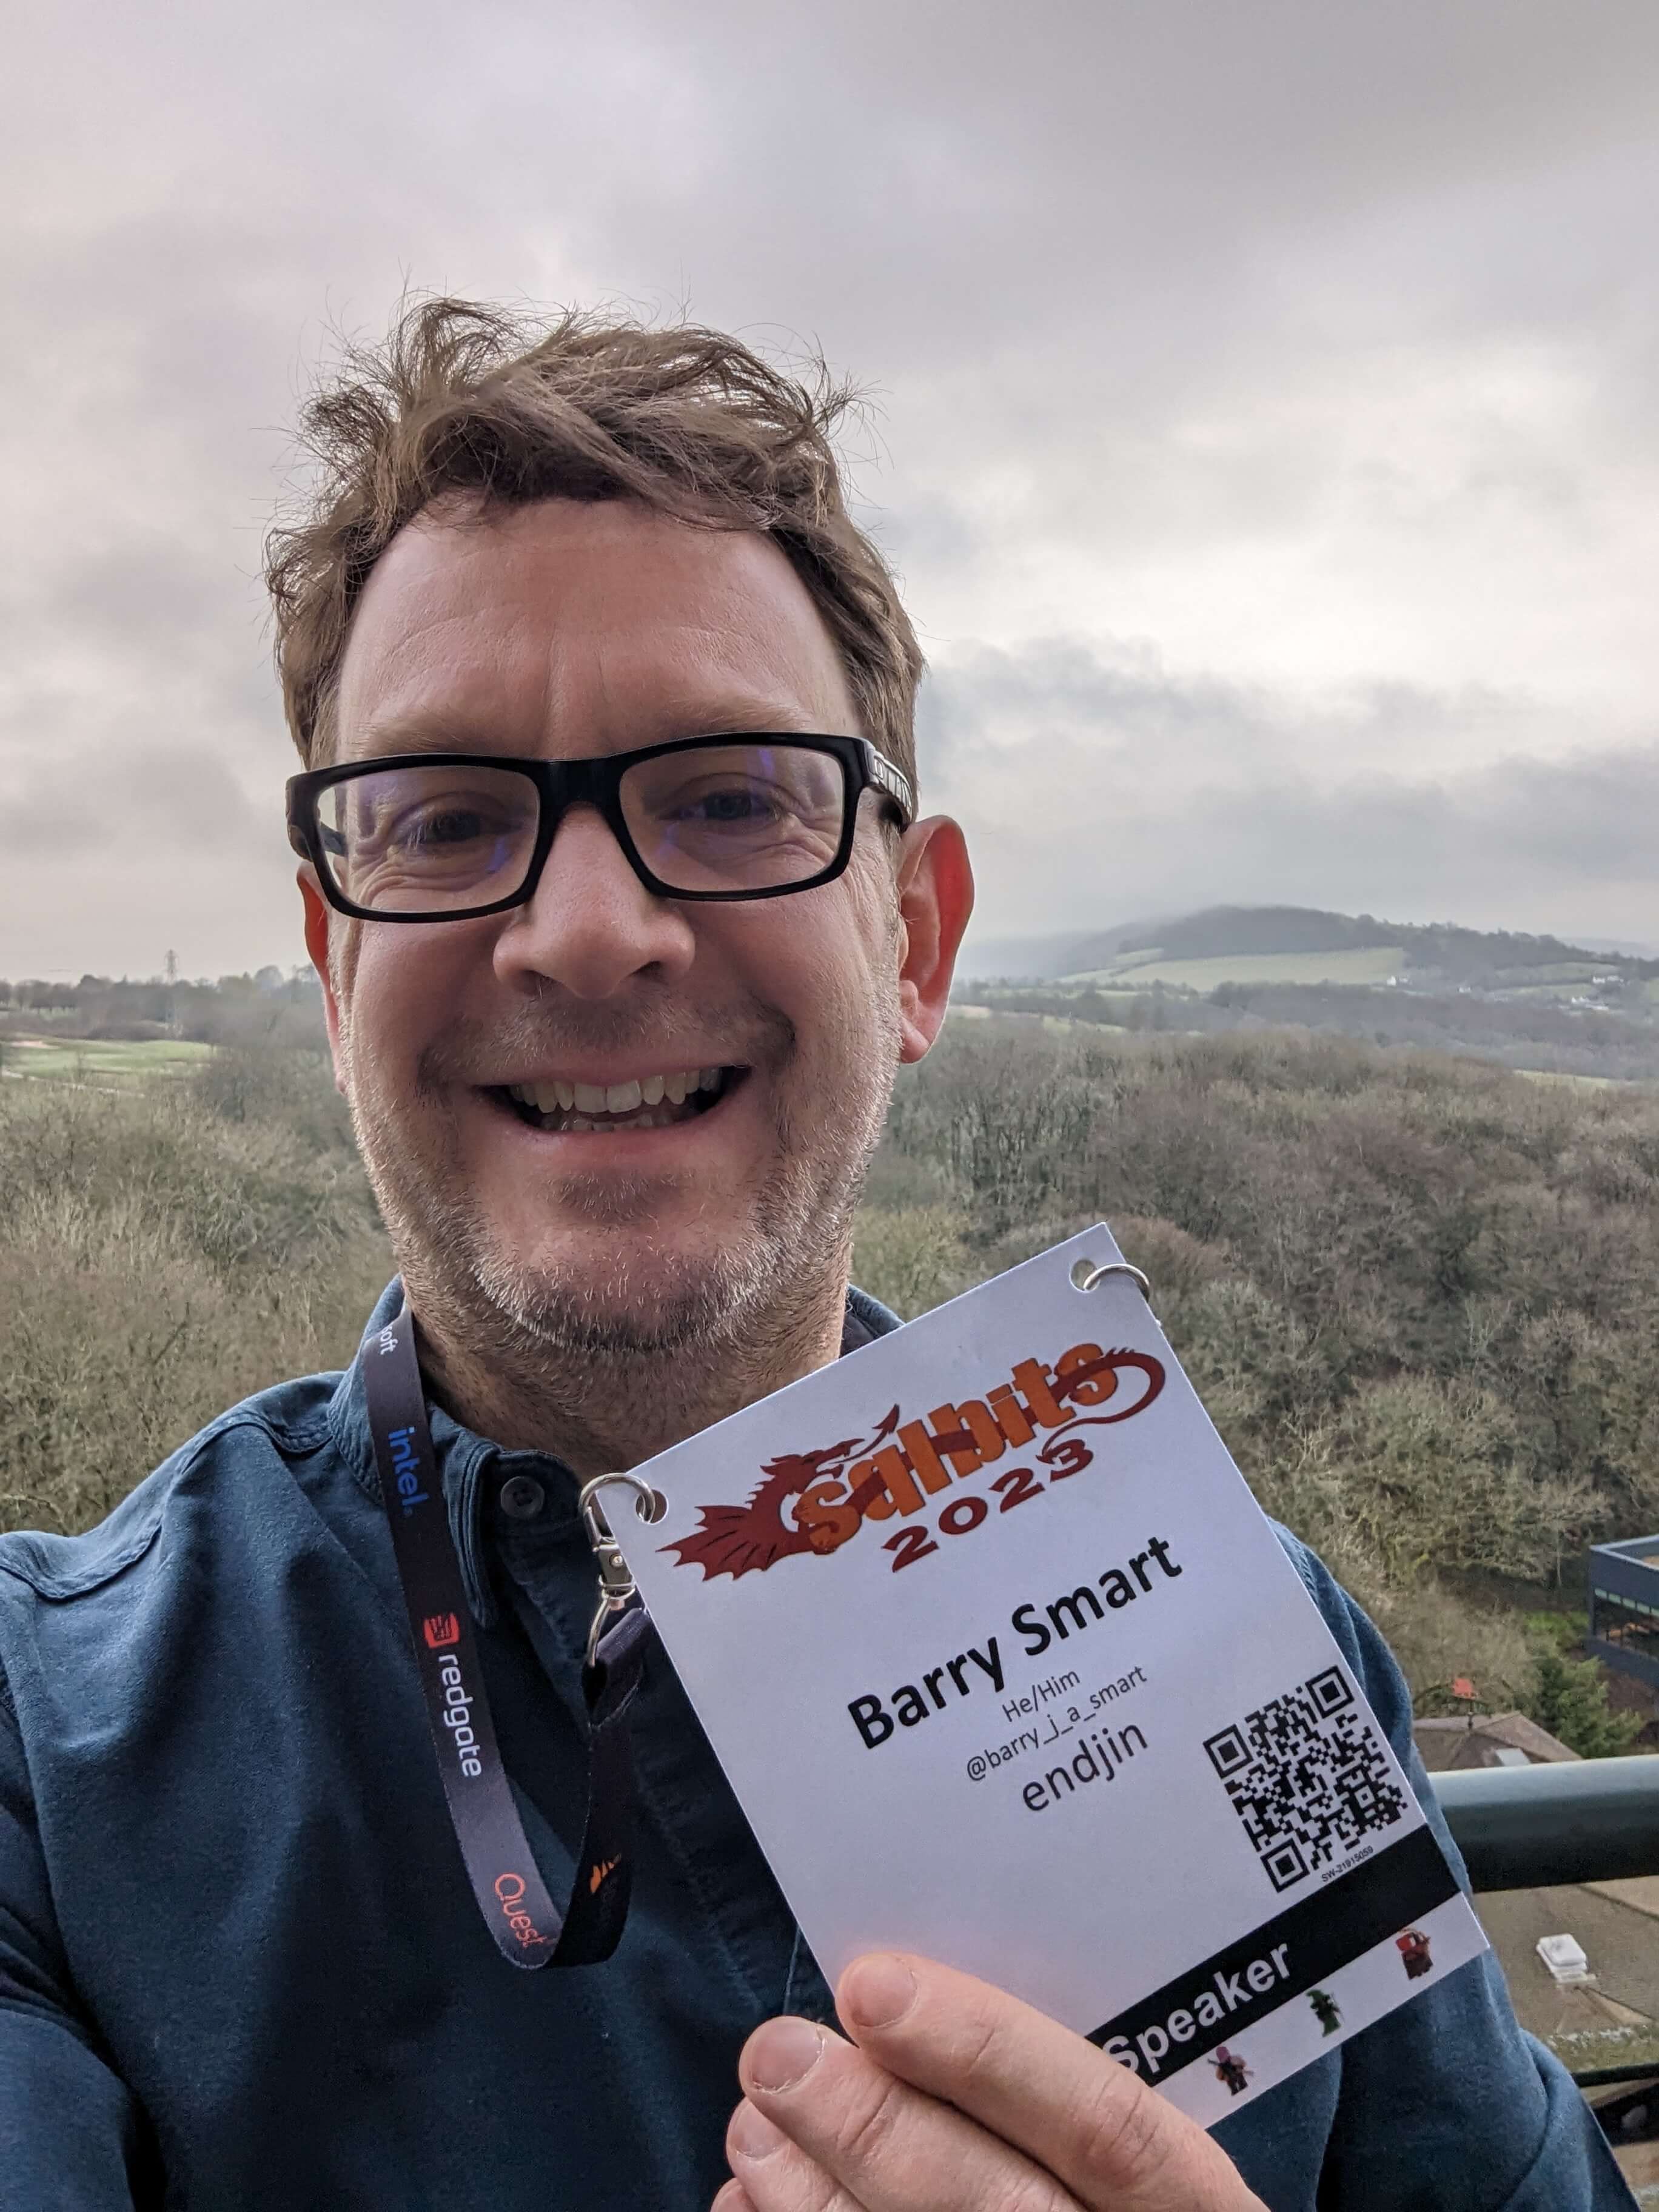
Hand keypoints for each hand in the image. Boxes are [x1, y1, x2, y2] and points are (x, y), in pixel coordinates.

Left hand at [714, 1953, 1264, 2211]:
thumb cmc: (1103, 2189)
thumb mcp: (1123, 2146)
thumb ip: (1045, 2085)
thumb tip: (892, 1998)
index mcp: (1195, 2204)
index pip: (1105, 2123)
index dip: (989, 2050)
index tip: (872, 1984)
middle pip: (1005, 2207)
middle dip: (875, 2125)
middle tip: (777, 2052)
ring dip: (818, 2196)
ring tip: (754, 2124)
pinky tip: (748, 2207)